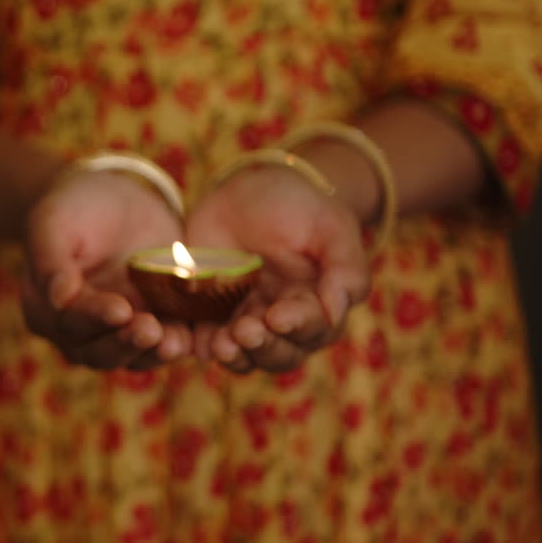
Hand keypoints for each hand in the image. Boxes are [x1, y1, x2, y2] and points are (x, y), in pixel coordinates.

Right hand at [21, 171, 191, 369]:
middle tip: (150, 330)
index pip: (69, 321)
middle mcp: (79, 333)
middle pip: (100, 350)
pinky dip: (179, 343)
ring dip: (154, 352)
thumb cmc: (74, 207)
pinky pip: (164, 344)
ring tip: (176, 342)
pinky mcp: (154, 326)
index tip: (120, 310)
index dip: (94, 317)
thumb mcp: (53, 220)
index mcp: (46, 310)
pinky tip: (193, 338)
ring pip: (133, 355)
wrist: (117, 202)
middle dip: (126, 342)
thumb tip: (59, 298)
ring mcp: (117, 334)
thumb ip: (50, 258)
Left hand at [185, 164, 371, 372]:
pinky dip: (201, 345)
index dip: (296, 326)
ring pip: (243, 354)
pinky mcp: (210, 312)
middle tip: (245, 332)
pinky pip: (205, 339)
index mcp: (317, 305)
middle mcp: (282, 322)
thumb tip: (338, 312)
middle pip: (279, 354)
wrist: (249, 187)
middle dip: (263, 347)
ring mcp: (245, 319)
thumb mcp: (331, 226)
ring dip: (233, 354)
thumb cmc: (300, 207)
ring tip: (220, 345)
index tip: (278, 317)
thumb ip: (345, 269)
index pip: (312, 328)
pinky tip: (196, 343)